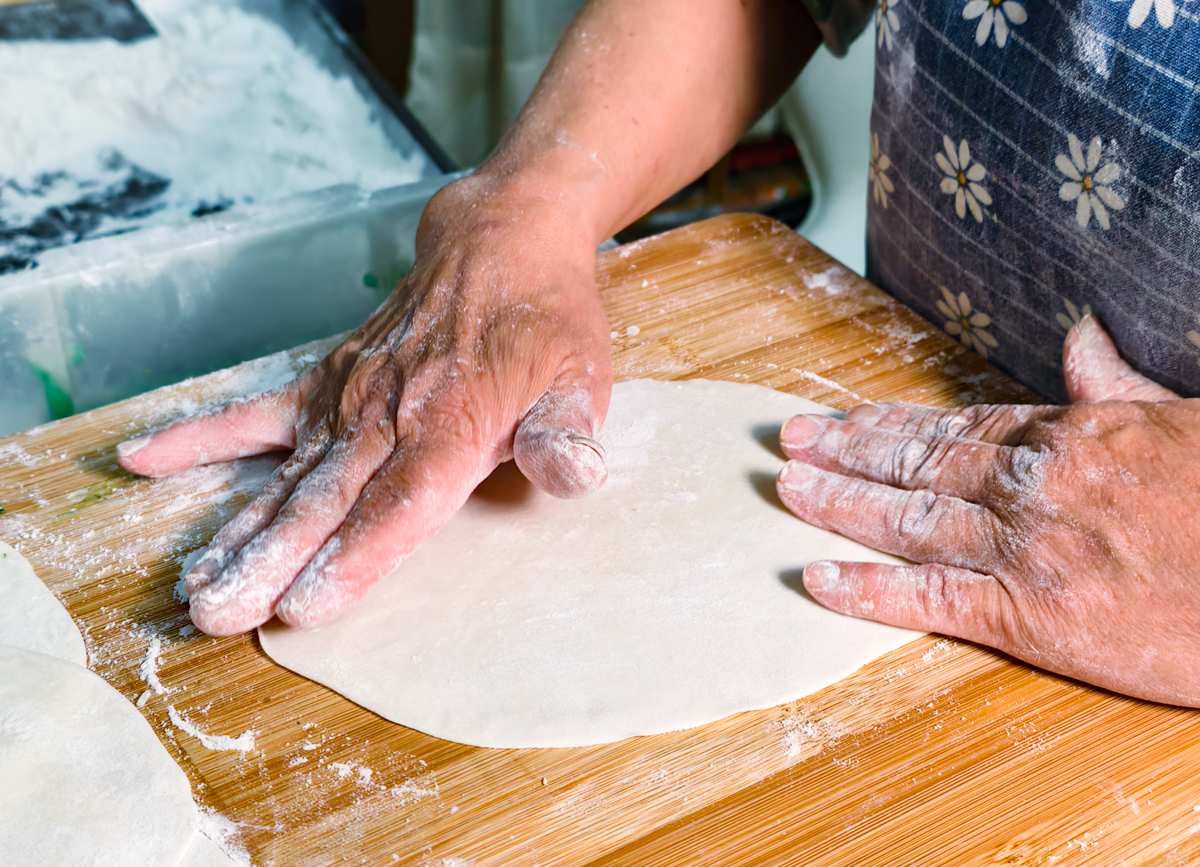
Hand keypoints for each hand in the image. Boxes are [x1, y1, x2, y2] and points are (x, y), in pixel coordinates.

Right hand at [118, 175, 611, 635]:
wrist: (503, 240)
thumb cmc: (546, 322)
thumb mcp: (581, 376)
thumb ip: (567, 433)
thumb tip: (576, 477)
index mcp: (454, 425)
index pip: (400, 504)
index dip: (355, 555)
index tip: (305, 603)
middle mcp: (389, 415)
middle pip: (324, 500)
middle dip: (271, 561)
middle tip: (218, 614)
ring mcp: (348, 395)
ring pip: (284, 472)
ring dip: (236, 528)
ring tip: (191, 581)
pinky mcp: (326, 378)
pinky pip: (256, 410)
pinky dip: (201, 435)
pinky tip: (142, 459)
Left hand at [776, 315, 1199, 705]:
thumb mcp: (1185, 419)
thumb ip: (1117, 385)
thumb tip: (1078, 339)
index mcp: (1073, 436)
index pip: (958, 422)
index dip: (892, 420)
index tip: (845, 416)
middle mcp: (1035, 484)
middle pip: (919, 461)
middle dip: (847, 449)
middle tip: (789, 439)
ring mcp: (1027, 548)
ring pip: (909, 516)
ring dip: (840, 501)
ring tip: (787, 487)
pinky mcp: (1033, 615)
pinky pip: (931, 597)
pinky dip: (869, 588)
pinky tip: (820, 579)